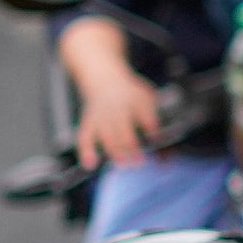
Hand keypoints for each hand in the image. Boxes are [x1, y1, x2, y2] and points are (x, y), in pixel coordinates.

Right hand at [56, 12, 158, 165]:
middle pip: (123, 129)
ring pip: (106, 135)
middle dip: (132, 146)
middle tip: (140, 160)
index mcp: (134, 101)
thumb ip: (153, 115)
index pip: (145, 114)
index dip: (151, 127)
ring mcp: (101, 117)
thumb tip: (158, 136)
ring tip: (124, 163)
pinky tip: (91, 164)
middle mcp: (116, 109)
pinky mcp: (89, 124)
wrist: (104, 79)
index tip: (156, 139)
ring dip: (114, 151)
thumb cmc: (130, 92)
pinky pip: (85, 137)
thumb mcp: (148, 96)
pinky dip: (86, 151)